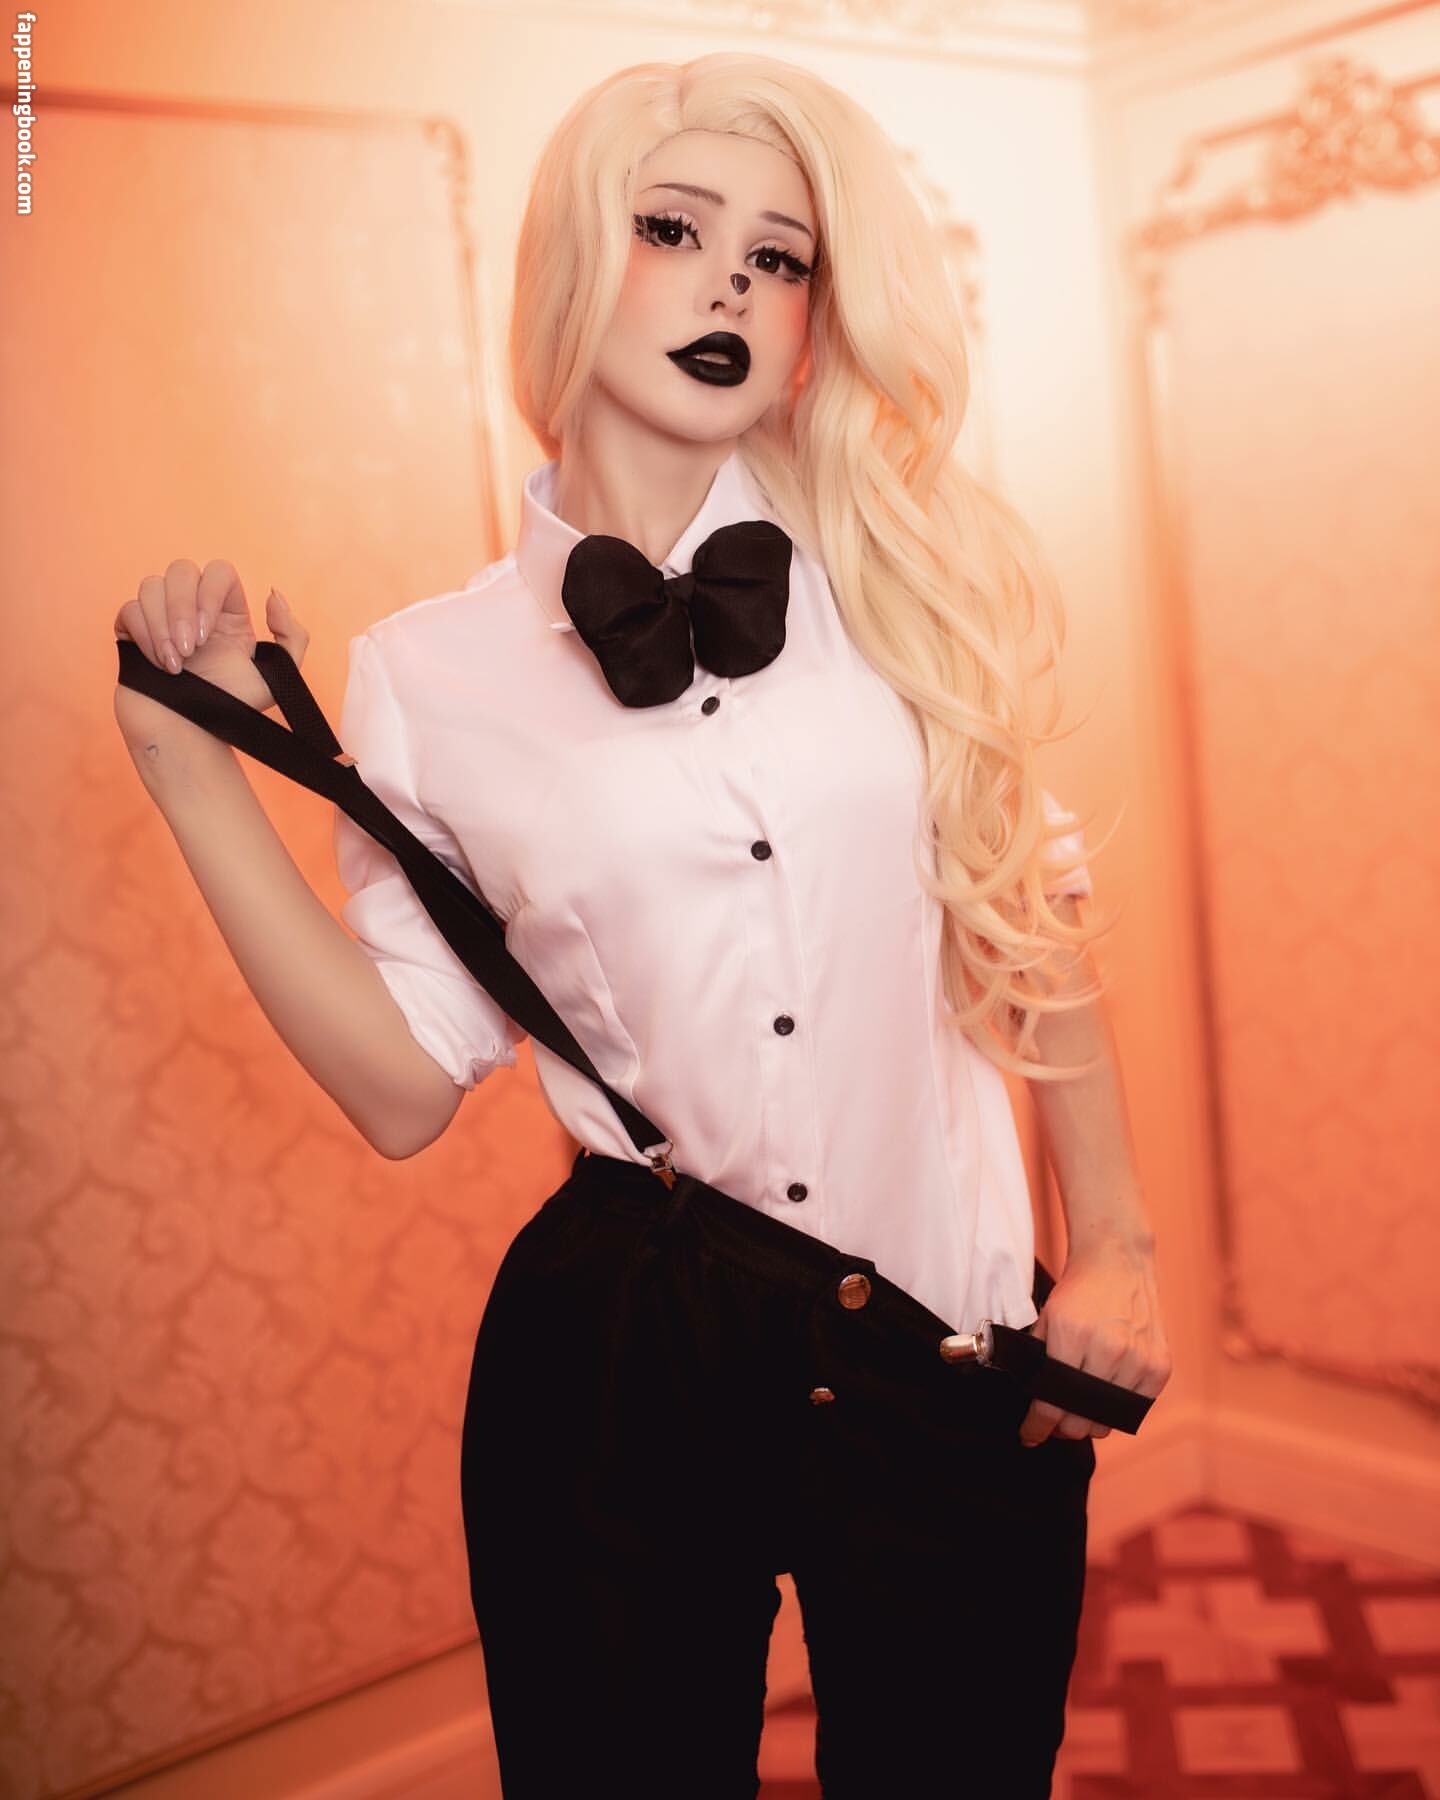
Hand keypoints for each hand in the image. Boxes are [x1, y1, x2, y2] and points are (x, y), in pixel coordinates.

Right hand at [113, 557, 308, 714]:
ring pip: (151, 585)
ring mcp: (161, 618)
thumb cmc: (231, 710)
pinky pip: (129, 609)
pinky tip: (158, 664)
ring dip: (162, 626)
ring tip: (175, 665)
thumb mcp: (277, 678)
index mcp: (228, 614)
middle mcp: (194, 610)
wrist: (190, 736)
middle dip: (181, 609)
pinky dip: (144, 635)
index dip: (209, 593)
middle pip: (181, 570)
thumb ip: (292, 636)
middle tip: (190, 651)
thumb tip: (273, 594)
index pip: (219, 571)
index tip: (209, 635)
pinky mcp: (132, 631)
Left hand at [1018, 1237, 1171, 1444]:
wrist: (1118, 1263)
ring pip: (1108, 1419)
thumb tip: (1032, 1403)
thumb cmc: (1078, 1293)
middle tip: (1055, 1421)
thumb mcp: (1046, 1319)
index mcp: (1073, 1335)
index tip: (1029, 1436)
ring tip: (1080, 1407)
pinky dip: (1117, 1408)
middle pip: (1080, 1420)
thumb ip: (1037, 1361)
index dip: (1037, 1426)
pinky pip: (1135, 1408)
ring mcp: (1138, 1359)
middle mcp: (1109, 1349)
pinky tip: (1107, 1392)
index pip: (1051, 1402)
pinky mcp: (1159, 1367)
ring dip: (1090, 1420)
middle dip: (1062, 1427)